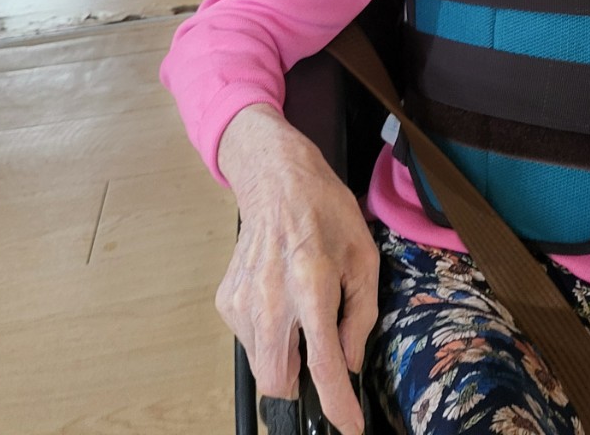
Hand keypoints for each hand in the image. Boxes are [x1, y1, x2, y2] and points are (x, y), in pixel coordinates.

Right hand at [216, 104, 377, 434]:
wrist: (276, 180)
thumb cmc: (327, 212)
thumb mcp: (364, 257)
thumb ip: (360, 315)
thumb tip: (349, 364)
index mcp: (311, 284)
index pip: (322, 362)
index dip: (336, 402)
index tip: (348, 426)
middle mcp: (269, 299)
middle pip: (277, 380)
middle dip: (300, 390)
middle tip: (323, 370)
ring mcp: (241, 302)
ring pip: (261, 364)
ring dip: (285, 359)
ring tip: (304, 313)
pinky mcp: (225, 301)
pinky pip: (249, 340)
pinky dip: (270, 336)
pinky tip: (283, 299)